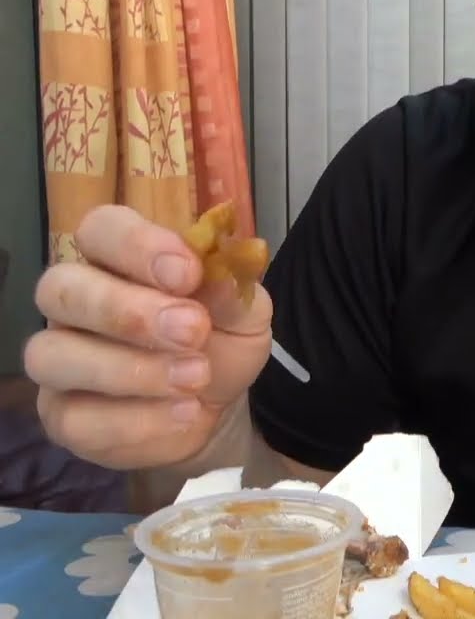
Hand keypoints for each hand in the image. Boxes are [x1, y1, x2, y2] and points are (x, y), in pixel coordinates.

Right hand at [24, 205, 272, 468]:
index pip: (101, 230)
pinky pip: (75, 419)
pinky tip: (184, 412)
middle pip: (62, 288)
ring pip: (54, 355)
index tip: (188, 272)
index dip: (137, 245)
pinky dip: (137, 419)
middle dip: (128, 311)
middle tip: (192, 330)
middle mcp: (74, 303)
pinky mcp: (63, 416)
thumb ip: (233, 291)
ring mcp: (60, 360)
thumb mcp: (244, 313)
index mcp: (116, 258)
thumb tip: (227, 272)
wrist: (219, 406)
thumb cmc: (219, 340)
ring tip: (196, 376)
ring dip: (131, 369)